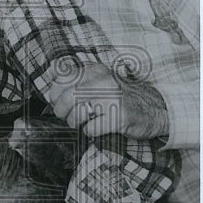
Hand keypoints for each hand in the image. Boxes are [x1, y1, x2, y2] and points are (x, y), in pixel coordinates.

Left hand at [45, 62, 169, 140]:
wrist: (153, 109)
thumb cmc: (118, 97)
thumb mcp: (97, 80)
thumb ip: (73, 75)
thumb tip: (50, 70)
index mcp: (94, 70)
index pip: (61, 78)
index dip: (54, 94)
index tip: (59, 100)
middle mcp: (103, 81)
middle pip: (66, 97)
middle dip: (61, 111)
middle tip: (67, 116)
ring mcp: (112, 98)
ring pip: (76, 114)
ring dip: (75, 123)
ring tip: (85, 121)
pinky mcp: (119, 117)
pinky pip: (90, 129)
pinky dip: (90, 131)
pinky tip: (99, 127)